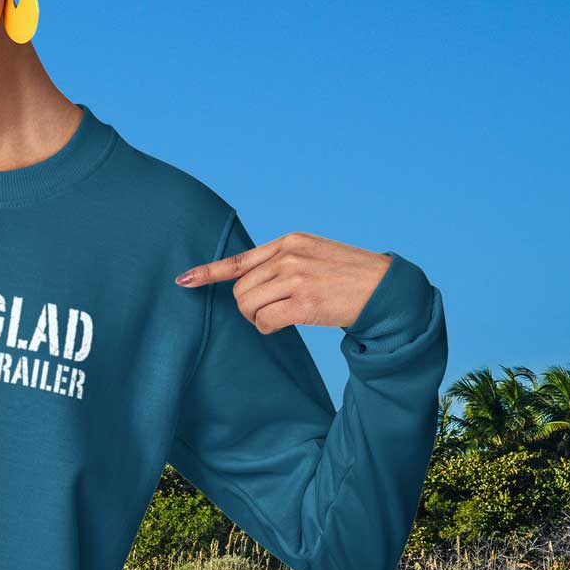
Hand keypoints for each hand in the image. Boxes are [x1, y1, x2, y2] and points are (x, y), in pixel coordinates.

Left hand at [175, 230, 391, 332]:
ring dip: (257, 318)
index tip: (184, 280)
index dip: (209, 272)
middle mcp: (290, 257)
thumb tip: (247, 282)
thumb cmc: (348, 276)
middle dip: (247, 306)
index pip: (240, 259)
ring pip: (248, 306)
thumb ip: (282, 261)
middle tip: (269, 311)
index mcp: (290, 242)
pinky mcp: (304, 303)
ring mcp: (297, 279)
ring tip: (280, 316)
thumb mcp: (313, 255)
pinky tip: (283, 324)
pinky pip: (265, 321)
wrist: (385, 289)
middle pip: (241, 289)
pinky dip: (267, 327)